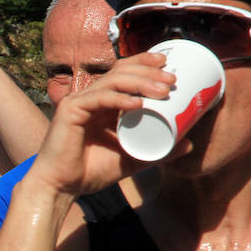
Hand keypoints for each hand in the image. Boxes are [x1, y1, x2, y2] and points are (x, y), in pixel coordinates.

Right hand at [26, 52, 176, 198]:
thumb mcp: (132, 159)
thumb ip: (158, 152)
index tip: (169, 64)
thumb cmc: (91, 172)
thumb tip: (189, 144)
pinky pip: (98, 99)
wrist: (61, 187)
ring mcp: (79, 102)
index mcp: (103, 103)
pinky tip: (136, 103)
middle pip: (121, 71)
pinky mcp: (70, 111)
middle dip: (148, 70)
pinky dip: (119, 99)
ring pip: (113, 81)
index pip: (124, 72)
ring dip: (140, 82)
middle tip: (172, 79)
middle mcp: (90, 97)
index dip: (145, 63)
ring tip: (163, 91)